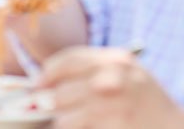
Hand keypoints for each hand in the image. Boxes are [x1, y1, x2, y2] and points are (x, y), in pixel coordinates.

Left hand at [40, 47, 183, 128]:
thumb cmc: (146, 102)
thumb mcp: (128, 74)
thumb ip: (93, 71)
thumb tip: (45, 82)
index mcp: (116, 61)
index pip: (68, 61)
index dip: (47, 74)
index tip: (37, 85)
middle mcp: (114, 81)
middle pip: (60, 93)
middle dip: (51, 104)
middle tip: (50, 110)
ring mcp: (114, 109)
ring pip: (64, 119)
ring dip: (63, 124)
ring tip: (76, 122)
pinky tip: (87, 128)